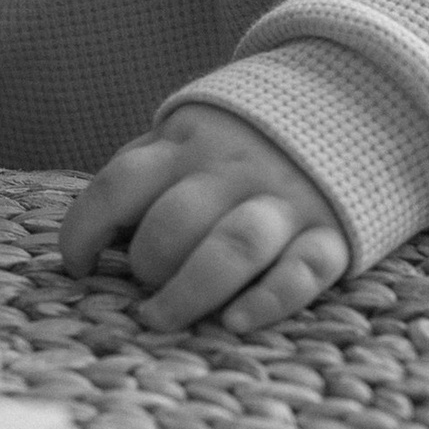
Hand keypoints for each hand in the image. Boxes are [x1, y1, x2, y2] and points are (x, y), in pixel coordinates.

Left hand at [59, 104, 349, 332]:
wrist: (350, 104)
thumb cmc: (242, 142)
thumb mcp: (189, 135)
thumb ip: (146, 172)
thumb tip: (95, 235)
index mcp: (188, 143)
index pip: (120, 185)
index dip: (85, 230)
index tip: (79, 265)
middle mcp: (235, 171)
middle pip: (174, 222)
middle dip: (147, 264)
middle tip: (144, 287)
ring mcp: (286, 202)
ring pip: (233, 247)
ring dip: (190, 291)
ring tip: (160, 319)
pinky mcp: (332, 235)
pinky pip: (301, 273)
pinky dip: (268, 301)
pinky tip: (234, 323)